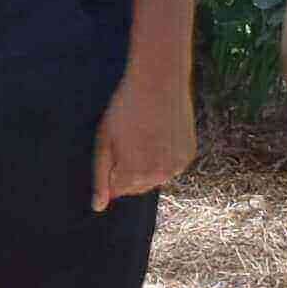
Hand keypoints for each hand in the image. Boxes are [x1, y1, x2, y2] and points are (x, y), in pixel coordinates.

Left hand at [92, 55, 196, 207]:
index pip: (116, 189)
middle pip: (136, 186)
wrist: (159, 80)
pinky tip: (159, 132)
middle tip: (129, 136)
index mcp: (133, 174)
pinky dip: (163, 156)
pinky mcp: (189, 155)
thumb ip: (100, 176)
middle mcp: (158, 176)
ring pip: (154, 177)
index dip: (111, 166)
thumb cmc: (125, 108)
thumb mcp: (105, 140)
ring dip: (146, 165)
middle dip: (128, 170)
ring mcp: (177, 167)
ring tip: (144, 133)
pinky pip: (170, 166)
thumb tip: (98, 207)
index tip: (115, 142)